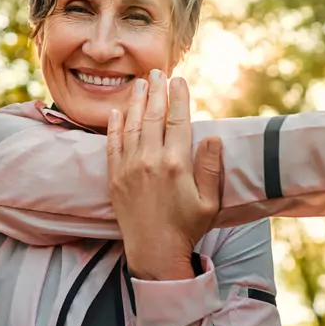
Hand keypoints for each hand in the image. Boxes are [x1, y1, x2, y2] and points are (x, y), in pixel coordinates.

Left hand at [107, 70, 223, 280]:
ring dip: (136, 102)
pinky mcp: (115, 178)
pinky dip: (115, 126)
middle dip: (156, 92)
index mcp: (175, 164)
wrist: (154, 252)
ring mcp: (129, 168)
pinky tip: (118, 111)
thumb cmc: (187, 227)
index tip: (180, 80)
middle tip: (158, 72)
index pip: (178, 121)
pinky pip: (112, 145)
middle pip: (153, 117)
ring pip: (132, 126)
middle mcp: (150, 161)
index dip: (179, 98)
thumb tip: (211, 136)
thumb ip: (210, 167)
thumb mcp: (209, 200)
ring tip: (140, 83)